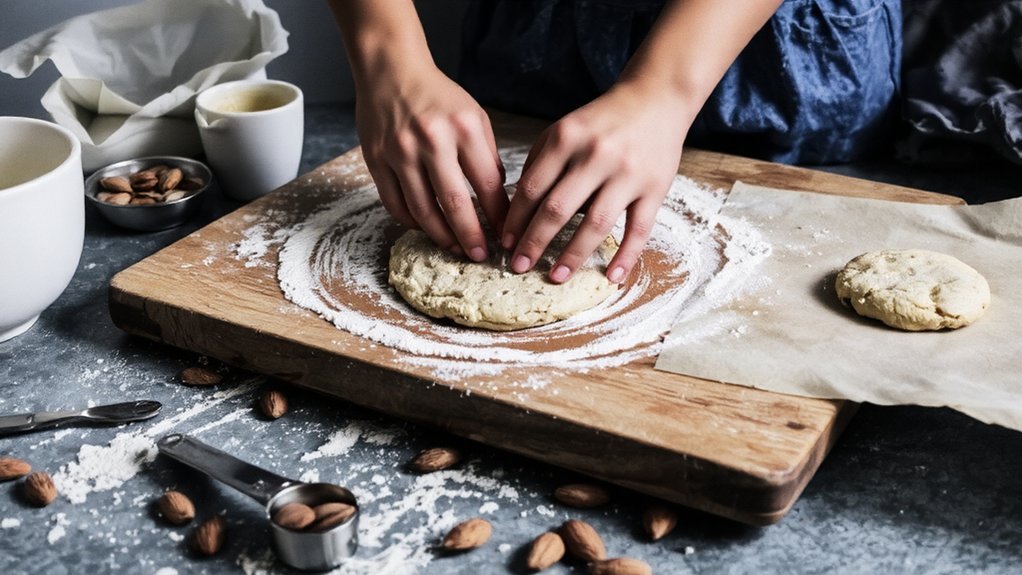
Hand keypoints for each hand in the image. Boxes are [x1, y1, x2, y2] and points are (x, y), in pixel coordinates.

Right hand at [356, 65, 507, 260]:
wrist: (391, 70)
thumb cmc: (438, 96)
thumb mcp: (474, 116)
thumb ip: (486, 156)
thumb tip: (497, 199)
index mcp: (463, 129)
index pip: (487, 184)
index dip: (499, 216)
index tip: (505, 234)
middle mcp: (431, 141)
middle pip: (454, 204)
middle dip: (471, 237)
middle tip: (480, 256)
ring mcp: (400, 152)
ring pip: (422, 210)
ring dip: (441, 236)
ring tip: (454, 248)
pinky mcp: (376, 160)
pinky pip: (395, 204)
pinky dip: (412, 222)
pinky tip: (426, 227)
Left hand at [502, 82, 689, 283]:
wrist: (657, 97)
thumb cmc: (603, 120)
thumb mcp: (565, 128)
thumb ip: (540, 162)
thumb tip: (517, 208)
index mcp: (567, 137)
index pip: (532, 187)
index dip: (515, 220)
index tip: (505, 243)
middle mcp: (596, 154)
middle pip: (558, 208)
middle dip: (535, 242)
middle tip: (519, 266)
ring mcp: (628, 173)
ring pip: (597, 223)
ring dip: (573, 255)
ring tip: (556, 276)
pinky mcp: (655, 188)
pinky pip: (639, 229)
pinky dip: (626, 256)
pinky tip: (611, 277)